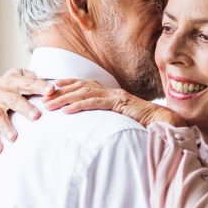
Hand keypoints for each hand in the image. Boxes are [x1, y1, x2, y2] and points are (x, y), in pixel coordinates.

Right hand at [0, 68, 55, 153]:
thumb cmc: (11, 85)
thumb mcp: (20, 76)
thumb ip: (33, 79)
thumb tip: (52, 85)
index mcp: (12, 81)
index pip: (27, 83)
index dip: (39, 86)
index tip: (51, 90)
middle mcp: (0, 93)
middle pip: (12, 100)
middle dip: (24, 108)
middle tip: (36, 116)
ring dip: (6, 128)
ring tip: (14, 137)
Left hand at [44, 79, 185, 128]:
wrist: (164, 122)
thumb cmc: (146, 123)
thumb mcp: (124, 118)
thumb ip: (112, 117)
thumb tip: (101, 123)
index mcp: (113, 94)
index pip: (86, 84)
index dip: (69, 84)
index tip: (53, 86)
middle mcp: (112, 91)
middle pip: (81, 87)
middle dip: (60, 92)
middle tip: (43, 98)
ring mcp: (116, 96)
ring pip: (84, 93)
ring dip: (64, 99)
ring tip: (50, 106)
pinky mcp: (119, 104)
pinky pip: (95, 103)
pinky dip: (79, 106)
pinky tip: (66, 112)